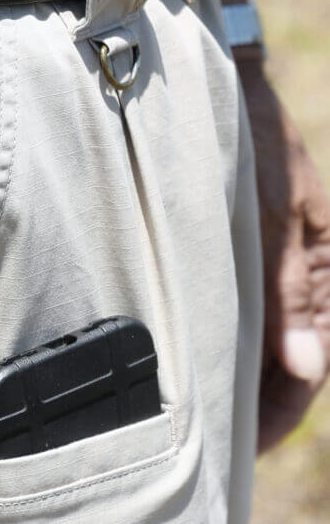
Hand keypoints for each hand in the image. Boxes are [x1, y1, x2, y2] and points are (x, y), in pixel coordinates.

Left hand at [237, 53, 329, 451]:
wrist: (231, 88)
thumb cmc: (257, 144)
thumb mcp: (272, 216)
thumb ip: (287, 292)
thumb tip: (306, 369)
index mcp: (328, 266)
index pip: (316, 359)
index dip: (287, 406)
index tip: (253, 440)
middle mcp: (310, 269)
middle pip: (295, 356)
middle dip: (268, 400)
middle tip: (228, 440)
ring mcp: (284, 259)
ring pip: (273, 335)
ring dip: (252, 371)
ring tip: (214, 409)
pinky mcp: (257, 247)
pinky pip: (254, 305)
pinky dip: (239, 335)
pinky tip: (211, 354)